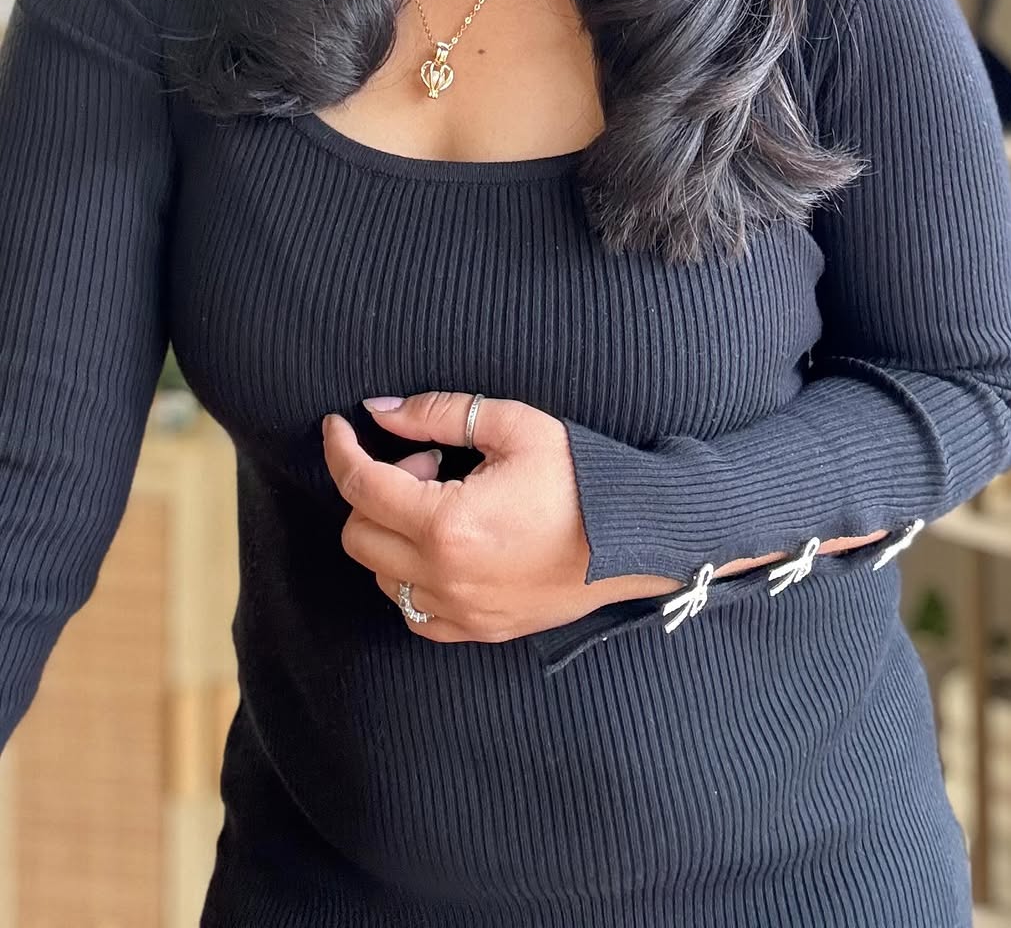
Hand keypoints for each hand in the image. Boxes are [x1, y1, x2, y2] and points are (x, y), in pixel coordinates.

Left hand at [321, 391, 680, 644]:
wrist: (639, 538)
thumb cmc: (583, 478)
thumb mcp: (515, 426)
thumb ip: (439, 414)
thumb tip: (380, 411)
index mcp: (448, 524)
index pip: (361, 486)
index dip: (340, 449)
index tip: (338, 425)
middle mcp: (445, 577)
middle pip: (359, 535)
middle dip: (376, 490)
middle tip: (428, 465)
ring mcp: (461, 612)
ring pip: (381, 577)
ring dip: (394, 533)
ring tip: (446, 503)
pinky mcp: (479, 631)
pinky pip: (414, 611)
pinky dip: (412, 576)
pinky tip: (450, 545)